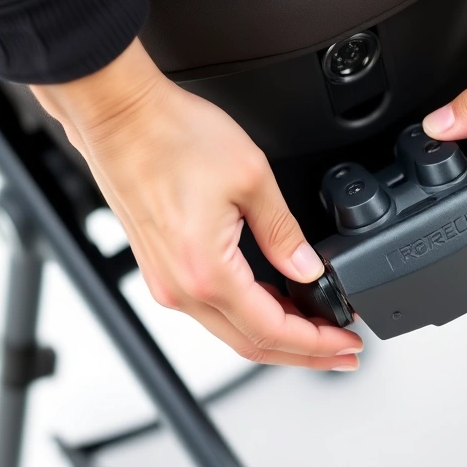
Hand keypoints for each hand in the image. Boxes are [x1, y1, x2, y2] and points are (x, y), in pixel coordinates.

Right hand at [31, 39, 362, 369]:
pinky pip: (211, 309)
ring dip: (276, 335)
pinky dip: (249, 315)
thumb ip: (284, 232)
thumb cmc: (171, 135)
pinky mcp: (160, 267)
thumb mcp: (251, 178)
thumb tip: (308, 268)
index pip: (272, 330)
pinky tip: (275, 304)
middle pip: (251, 344)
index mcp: (206, 272)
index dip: (317, 342)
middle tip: (342, 352)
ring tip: (316, 330)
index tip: (347, 342)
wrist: (118, 114)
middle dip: (303, 352)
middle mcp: (179, 288)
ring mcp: (165, 281)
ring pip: (230, 330)